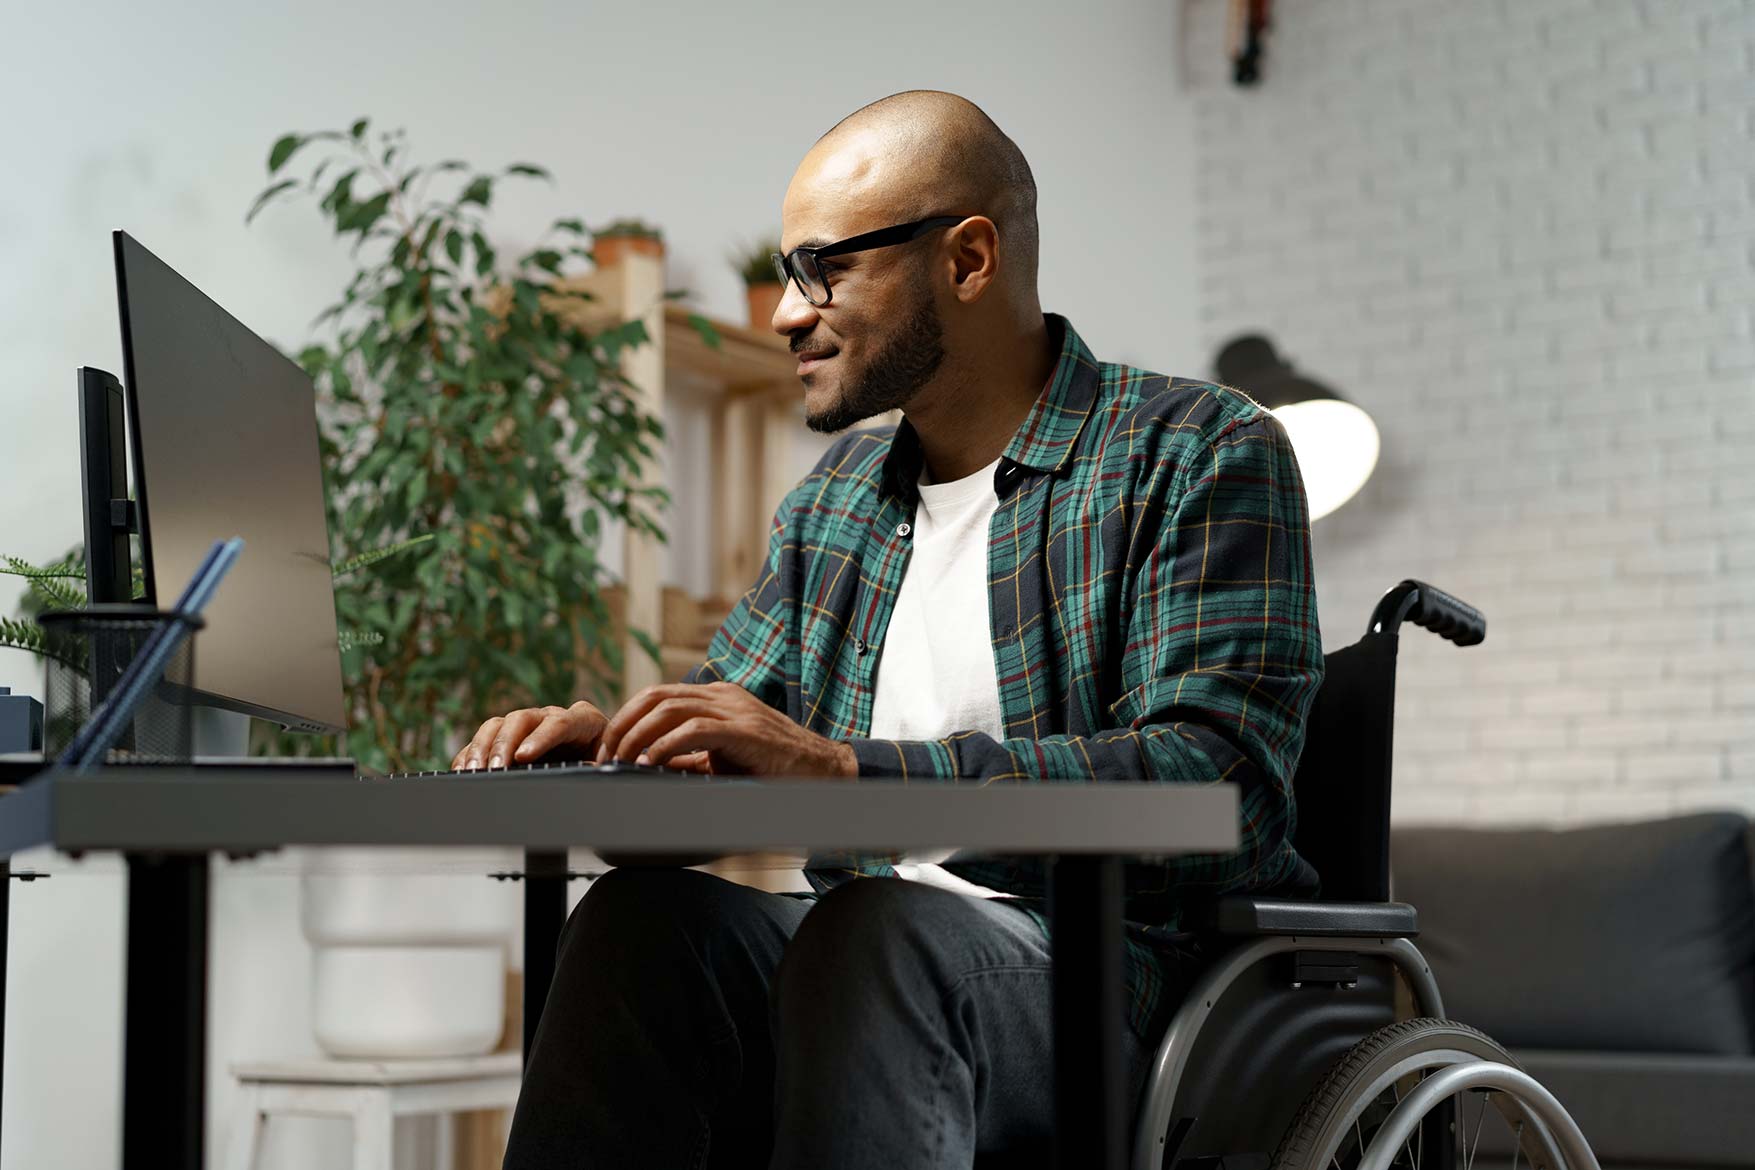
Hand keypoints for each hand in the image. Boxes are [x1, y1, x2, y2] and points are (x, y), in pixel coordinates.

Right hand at [452, 700, 608, 770]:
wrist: (599, 758)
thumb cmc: (607, 759)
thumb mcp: (610, 762)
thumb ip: (602, 764)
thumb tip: (592, 768)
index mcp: (583, 719)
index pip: (560, 723)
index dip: (540, 738)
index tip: (523, 756)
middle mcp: (551, 716)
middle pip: (522, 720)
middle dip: (505, 744)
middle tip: (496, 768)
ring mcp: (527, 726)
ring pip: (498, 725)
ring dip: (483, 748)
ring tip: (475, 772)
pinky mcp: (508, 738)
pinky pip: (483, 740)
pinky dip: (470, 754)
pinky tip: (463, 771)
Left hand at [595, 682, 857, 778]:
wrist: (824, 773)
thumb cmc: (774, 770)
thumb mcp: (723, 759)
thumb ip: (690, 758)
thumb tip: (646, 768)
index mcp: (716, 698)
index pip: (657, 696)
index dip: (626, 718)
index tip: (606, 748)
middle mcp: (723, 696)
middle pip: (655, 696)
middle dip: (622, 724)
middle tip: (603, 755)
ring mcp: (735, 710)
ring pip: (669, 708)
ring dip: (637, 735)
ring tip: (620, 760)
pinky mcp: (745, 730)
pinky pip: (695, 730)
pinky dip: (666, 746)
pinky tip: (651, 762)